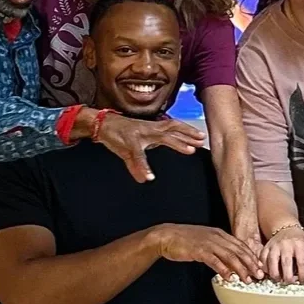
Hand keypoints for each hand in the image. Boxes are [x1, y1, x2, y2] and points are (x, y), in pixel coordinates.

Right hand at [92, 113, 206, 182]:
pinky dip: (143, 166)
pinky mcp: (129, 143)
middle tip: (203, 140)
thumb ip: (140, 164)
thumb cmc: (119, 134)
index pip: (173, 127)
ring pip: (162, 137)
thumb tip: (145, 179)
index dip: (187, 131)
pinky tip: (149, 177)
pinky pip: (137, 155)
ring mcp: (140, 134)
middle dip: (188, 135)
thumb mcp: (133, 149)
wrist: (101, 124)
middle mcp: (149, 129)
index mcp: (152, 129)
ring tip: (190, 150)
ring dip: (176, 143)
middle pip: (173, 129)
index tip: (201, 136)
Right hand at [157, 224, 262, 281]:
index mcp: (219, 234)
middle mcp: (217, 237)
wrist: (166, 236)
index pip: (240, 245)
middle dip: (251, 264)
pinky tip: (230, 277)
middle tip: (260, 275)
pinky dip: (224, 269)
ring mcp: (208, 243)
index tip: (259, 266)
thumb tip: (229, 260)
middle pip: (239, 251)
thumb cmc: (184, 240)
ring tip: (248, 279)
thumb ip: (218, 248)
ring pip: (230, 256)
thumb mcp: (205, 241)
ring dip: (241, 269)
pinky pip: (215, 261)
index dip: (251, 256)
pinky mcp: (199, 250)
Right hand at [262, 225, 303, 281]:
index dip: (303, 275)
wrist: (286, 228)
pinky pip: (262, 259)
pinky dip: (265, 268)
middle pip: (286, 263)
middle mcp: (286, 244)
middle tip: (290, 283)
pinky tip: (270, 273)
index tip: (303, 282)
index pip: (302, 262)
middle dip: (288, 277)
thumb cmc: (300, 241)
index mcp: (299, 244)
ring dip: (275, 274)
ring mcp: (274, 245)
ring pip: (271, 262)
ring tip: (279, 280)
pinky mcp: (266, 247)